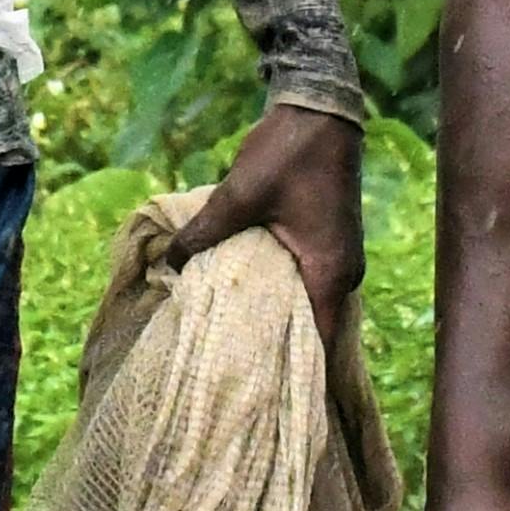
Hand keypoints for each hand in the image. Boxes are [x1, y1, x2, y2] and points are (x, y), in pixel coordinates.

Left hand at [169, 104, 365, 367]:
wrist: (321, 108)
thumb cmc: (288, 152)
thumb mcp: (240, 194)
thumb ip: (205, 232)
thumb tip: (167, 263)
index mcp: (330, 272)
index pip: (317, 343)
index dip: (293, 375)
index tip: (264, 402)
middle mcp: (342, 274)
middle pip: (312, 331)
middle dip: (279, 355)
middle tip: (239, 381)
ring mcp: (338, 259)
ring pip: (307, 307)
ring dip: (278, 325)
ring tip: (237, 349)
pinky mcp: (327, 244)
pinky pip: (305, 284)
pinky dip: (280, 298)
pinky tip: (246, 303)